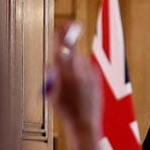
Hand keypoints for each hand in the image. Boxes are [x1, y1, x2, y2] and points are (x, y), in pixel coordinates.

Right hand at [46, 21, 102, 149]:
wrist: (83, 124)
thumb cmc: (65, 112)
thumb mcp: (52, 93)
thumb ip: (52, 76)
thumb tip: (52, 64)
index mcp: (64, 74)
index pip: (62, 48)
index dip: (63, 35)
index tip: (64, 24)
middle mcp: (78, 72)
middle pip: (72, 52)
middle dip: (67, 54)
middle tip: (63, 66)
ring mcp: (89, 75)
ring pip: (79, 62)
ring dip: (74, 67)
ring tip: (72, 86)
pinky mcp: (97, 79)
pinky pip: (87, 70)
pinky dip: (82, 74)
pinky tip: (81, 88)